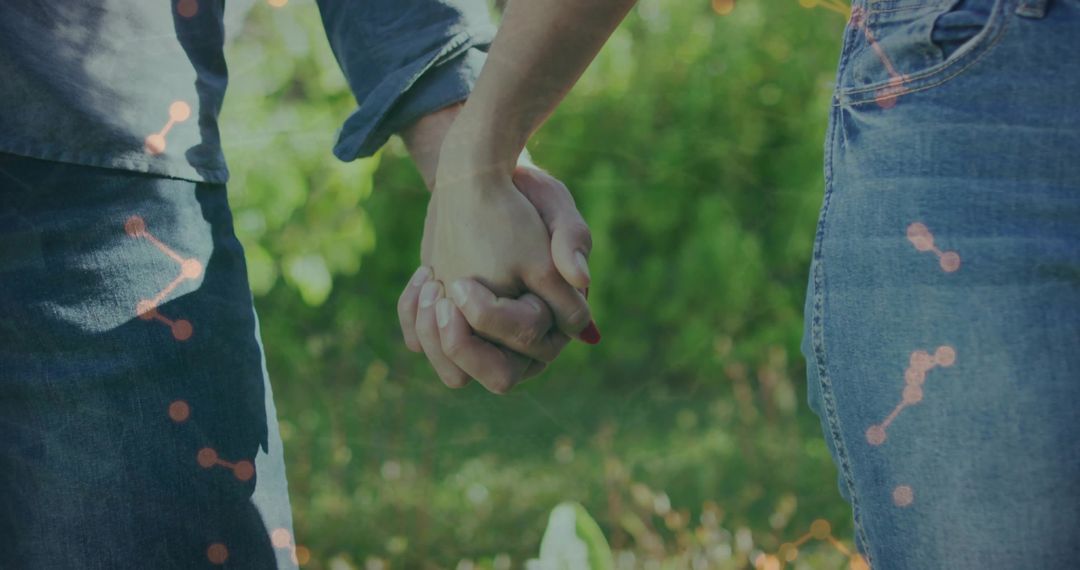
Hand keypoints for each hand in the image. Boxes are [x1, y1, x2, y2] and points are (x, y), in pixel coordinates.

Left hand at [398, 165, 599, 392]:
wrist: (482, 184)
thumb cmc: (526, 195)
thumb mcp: (552, 203)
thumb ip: (572, 237)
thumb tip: (581, 279)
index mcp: (559, 322)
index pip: (531, 342)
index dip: (494, 318)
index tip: (462, 281)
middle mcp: (524, 346)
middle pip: (499, 377)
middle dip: (462, 343)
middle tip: (442, 296)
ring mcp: (484, 342)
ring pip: (454, 375)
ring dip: (434, 335)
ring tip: (430, 284)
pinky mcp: (450, 329)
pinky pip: (424, 348)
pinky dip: (414, 320)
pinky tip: (423, 277)